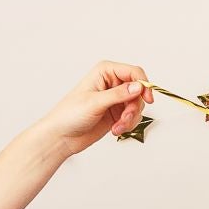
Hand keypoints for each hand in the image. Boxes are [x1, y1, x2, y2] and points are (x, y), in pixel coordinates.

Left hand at [30, 60, 149, 162]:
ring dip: (130, 118)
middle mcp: (112, 83)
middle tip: (125, 118)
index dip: (144, 84)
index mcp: (105, 72)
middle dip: (134, 107)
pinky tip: (116, 130)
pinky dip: (128, 125)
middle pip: (138, 91)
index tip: (147, 99)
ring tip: (118, 127)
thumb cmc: (69, 115)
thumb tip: (138, 86)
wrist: (61, 136)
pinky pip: (132, 117)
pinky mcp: (116, 113)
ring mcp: (115, 99)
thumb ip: (118, 94)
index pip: (133, 72)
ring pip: (137, 105)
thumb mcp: (95, 102)